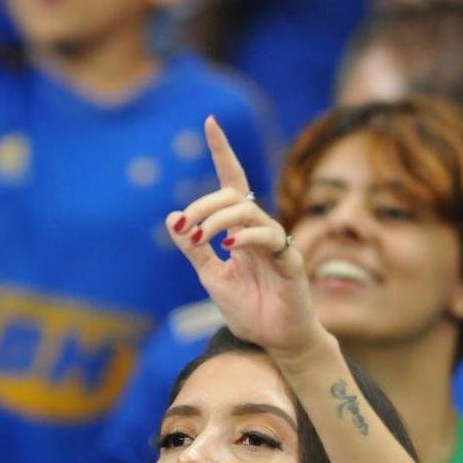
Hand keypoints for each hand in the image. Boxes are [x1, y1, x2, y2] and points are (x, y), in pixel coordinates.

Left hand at [168, 117, 324, 359]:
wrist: (273, 341)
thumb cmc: (248, 308)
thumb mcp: (210, 276)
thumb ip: (194, 249)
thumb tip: (172, 219)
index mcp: (239, 230)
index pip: (232, 181)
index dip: (222, 150)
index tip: (210, 121)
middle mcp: (257, 230)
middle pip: (232, 194)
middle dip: (204, 204)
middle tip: (186, 227)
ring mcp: (275, 243)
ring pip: (247, 211)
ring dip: (218, 220)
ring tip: (202, 238)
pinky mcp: (289, 261)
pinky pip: (269, 237)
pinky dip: (246, 237)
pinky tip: (229, 247)